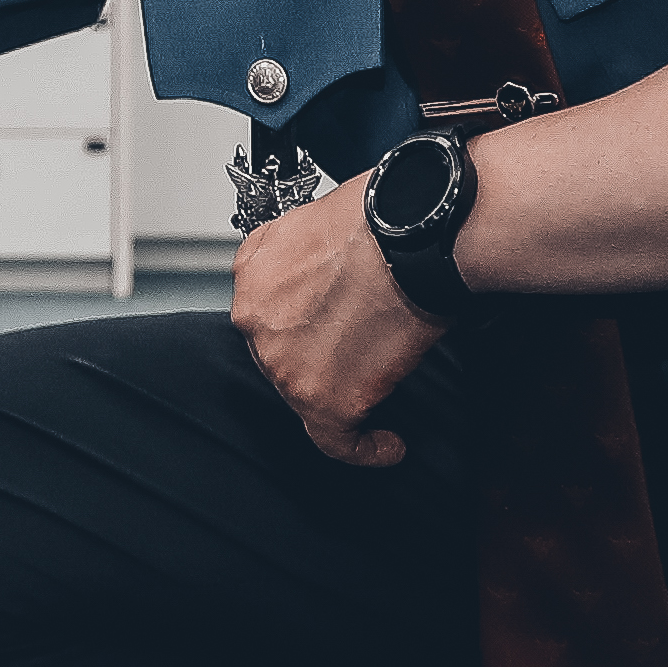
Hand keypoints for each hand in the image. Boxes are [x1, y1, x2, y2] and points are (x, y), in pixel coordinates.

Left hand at [232, 179, 444, 469]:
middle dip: (316, 354)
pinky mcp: (324, 398)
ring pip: (306, 393)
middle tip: (358, 353)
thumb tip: (328, 277)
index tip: (317, 335)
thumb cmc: (384, 218)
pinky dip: (364, 448)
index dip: (297, 325)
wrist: (415, 235)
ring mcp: (285, 364)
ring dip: (341, 392)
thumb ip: (302, 260)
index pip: (267, 312)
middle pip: (281, 353)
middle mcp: (257, 321)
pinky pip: (337, 441)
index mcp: (252, 273)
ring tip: (379, 389)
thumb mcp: (314, 223)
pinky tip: (386, 445)